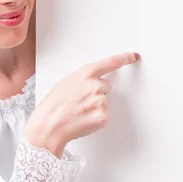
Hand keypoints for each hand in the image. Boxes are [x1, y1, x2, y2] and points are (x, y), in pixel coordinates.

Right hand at [23, 52, 140, 156]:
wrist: (49, 125)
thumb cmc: (53, 105)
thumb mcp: (65, 83)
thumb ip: (82, 79)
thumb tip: (91, 83)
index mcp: (86, 74)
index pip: (110, 63)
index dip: (123, 59)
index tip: (133, 56)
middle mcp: (96, 86)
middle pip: (106, 87)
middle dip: (96, 93)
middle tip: (80, 101)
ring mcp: (101, 101)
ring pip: (104, 102)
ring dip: (95, 107)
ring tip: (78, 112)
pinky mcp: (103, 116)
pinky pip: (104, 116)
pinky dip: (96, 119)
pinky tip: (83, 119)